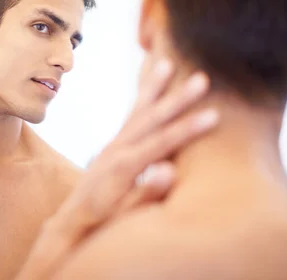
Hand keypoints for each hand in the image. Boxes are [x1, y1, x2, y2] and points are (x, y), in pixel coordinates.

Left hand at [16, 59, 217, 279]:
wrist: (72, 222)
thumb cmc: (102, 224)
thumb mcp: (123, 216)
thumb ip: (145, 194)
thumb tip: (168, 171)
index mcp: (123, 166)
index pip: (161, 143)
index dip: (188, 129)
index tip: (214, 115)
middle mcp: (116, 149)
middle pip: (150, 118)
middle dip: (177, 98)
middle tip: (201, 78)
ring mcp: (112, 145)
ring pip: (138, 110)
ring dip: (153, 87)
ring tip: (165, 62)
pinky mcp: (112, 146)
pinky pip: (130, 115)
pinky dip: (141, 98)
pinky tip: (150, 88)